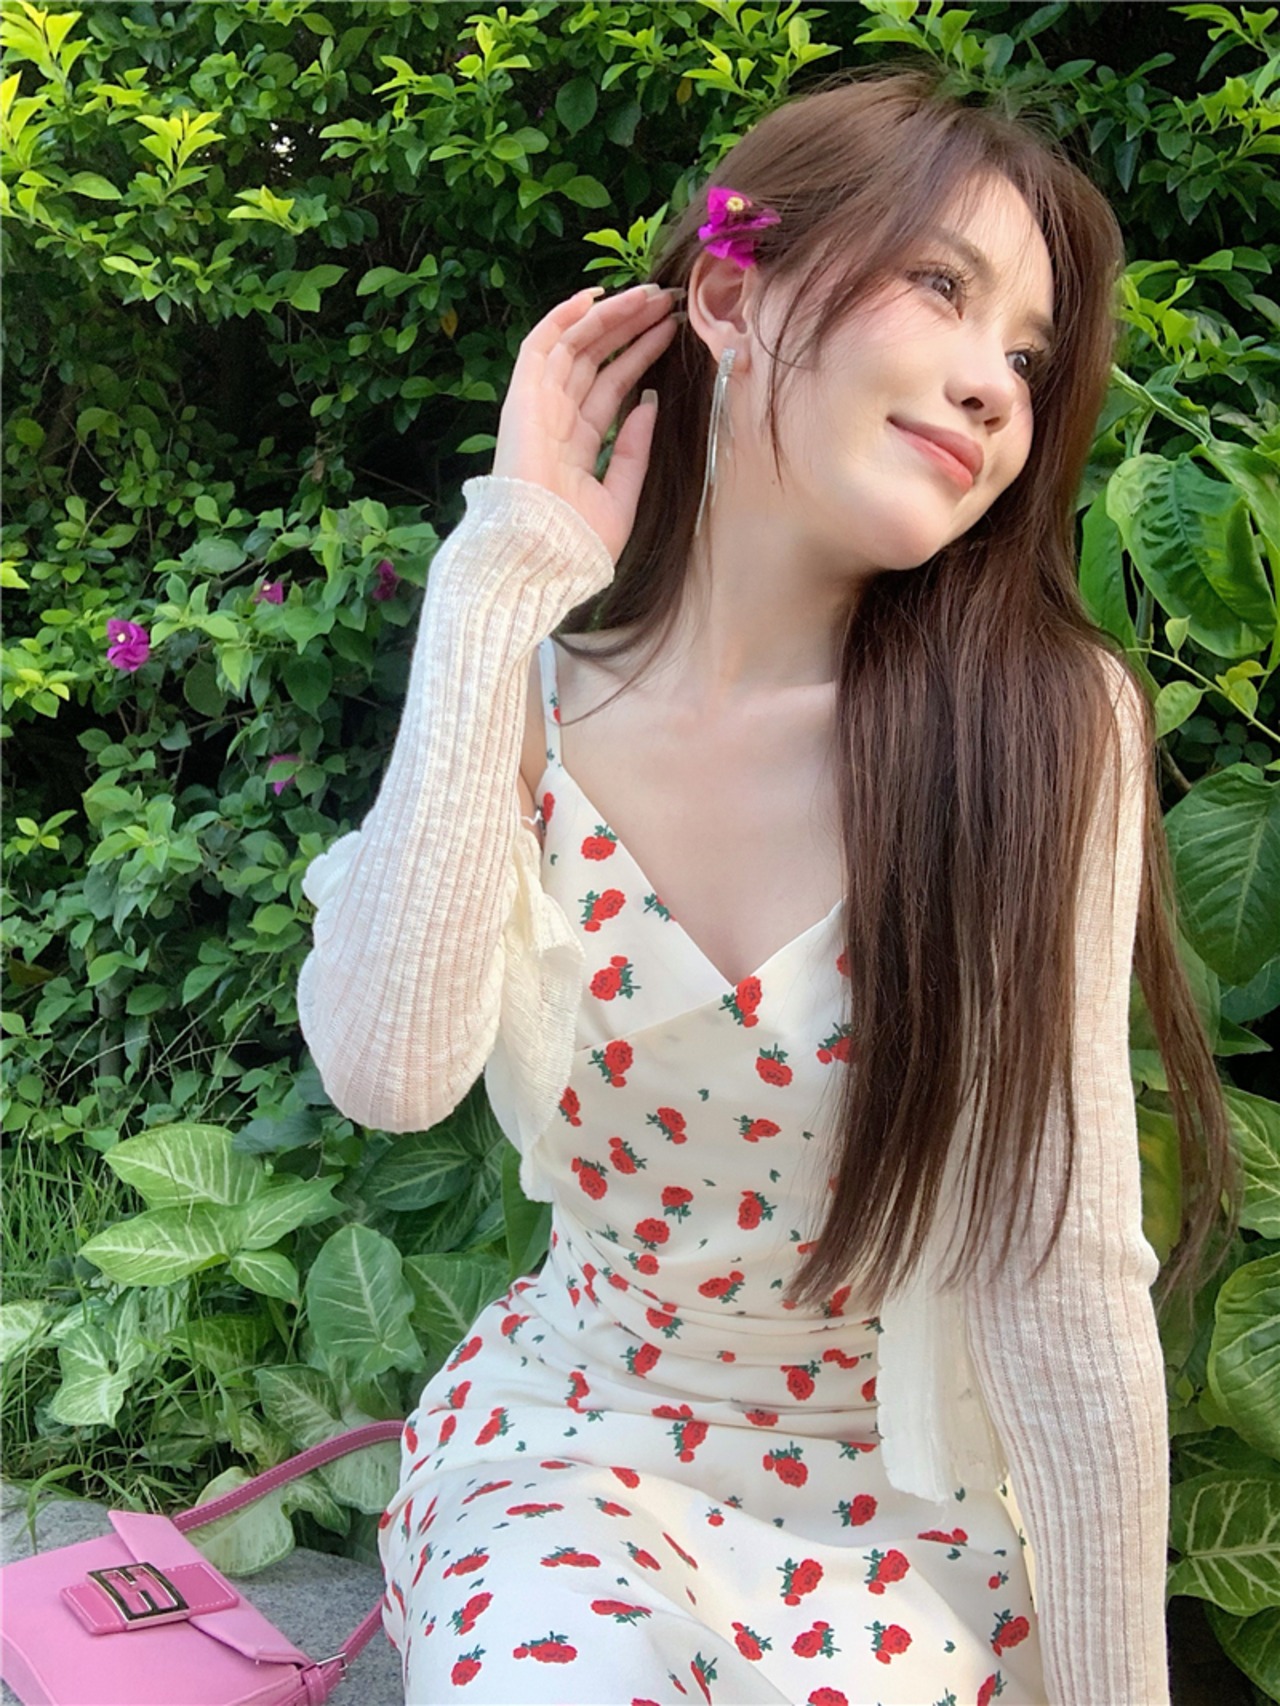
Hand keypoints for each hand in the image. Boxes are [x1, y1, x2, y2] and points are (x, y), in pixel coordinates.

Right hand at [491, 281, 682, 565]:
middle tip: (665, 301)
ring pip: (575, 345)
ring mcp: (539, 406)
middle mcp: (557, 419)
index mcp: (577, 444)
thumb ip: (635, 451)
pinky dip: (564, 318)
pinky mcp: (524, 398)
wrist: (543, 554)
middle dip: (629, 328)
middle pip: (596, 359)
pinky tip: (594, 296)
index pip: (612, 386)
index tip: (671, 331)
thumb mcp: (621, 495)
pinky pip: (542, 345)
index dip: (640, 355)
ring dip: (609, 316)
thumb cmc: (577, 540)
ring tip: (647, 294)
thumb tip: (650, 401)